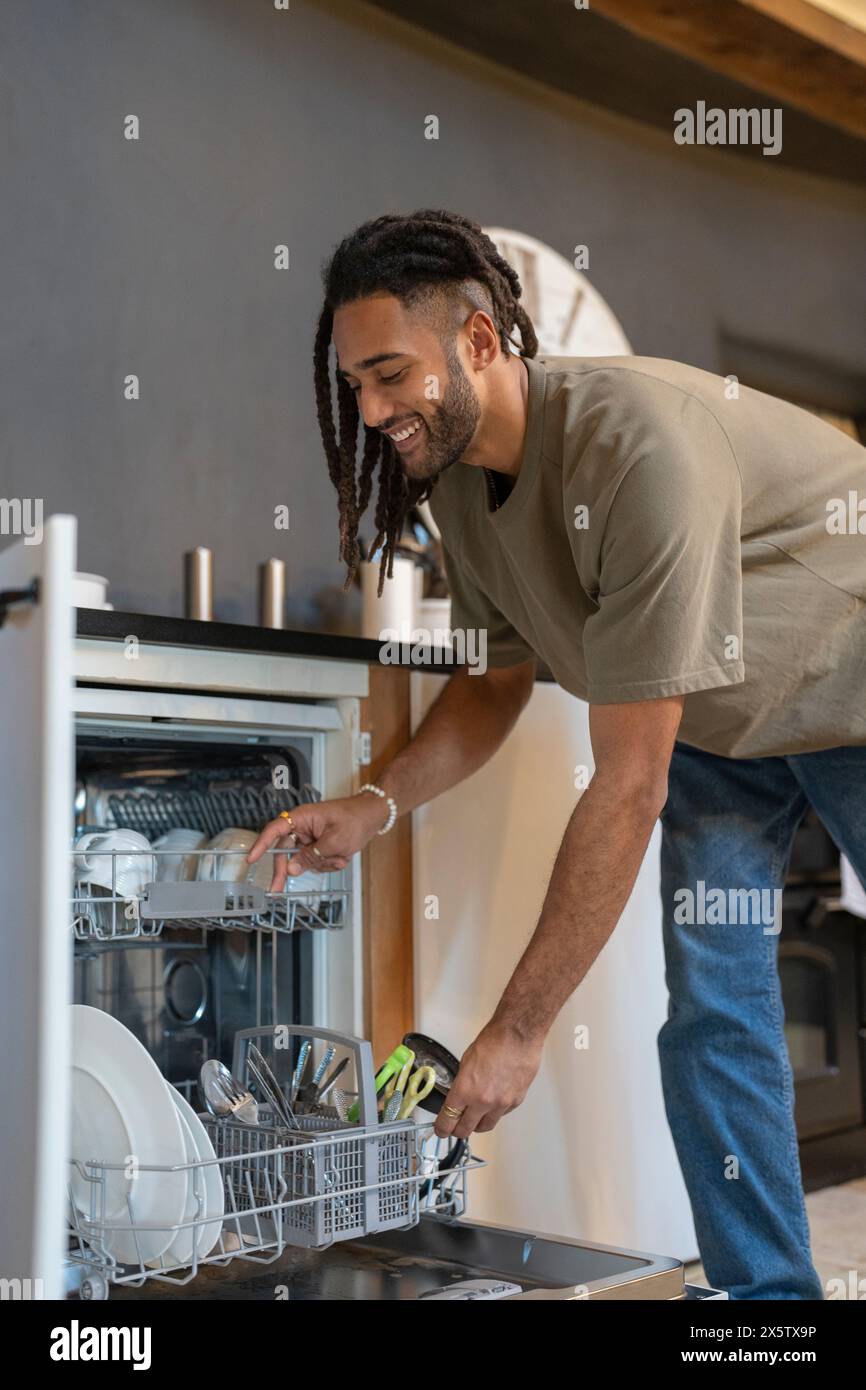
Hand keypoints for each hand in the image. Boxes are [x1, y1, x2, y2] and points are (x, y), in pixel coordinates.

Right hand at [245, 794, 387, 890]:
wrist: (373, 815)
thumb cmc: (355, 820)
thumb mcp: (334, 842)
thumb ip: (311, 857)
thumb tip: (292, 869)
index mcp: (302, 818)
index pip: (274, 831)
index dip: (261, 845)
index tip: (251, 859)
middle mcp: (302, 827)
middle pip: (284, 852)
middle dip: (288, 870)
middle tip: (277, 890)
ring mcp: (310, 837)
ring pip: (303, 860)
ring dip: (321, 864)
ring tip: (340, 856)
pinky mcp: (318, 845)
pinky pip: (315, 861)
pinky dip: (328, 863)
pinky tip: (342, 856)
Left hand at [433, 1021, 543, 1139]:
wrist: (518, 1035)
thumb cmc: (494, 1042)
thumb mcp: (466, 1062)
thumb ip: (462, 1083)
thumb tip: (460, 1096)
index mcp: (465, 1090)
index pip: (448, 1120)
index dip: (442, 1128)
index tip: (441, 1129)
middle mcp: (482, 1102)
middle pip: (465, 1130)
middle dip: (457, 1130)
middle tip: (455, 1127)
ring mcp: (501, 1104)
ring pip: (484, 1127)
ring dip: (477, 1125)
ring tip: (475, 1118)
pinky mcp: (515, 1102)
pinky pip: (501, 1115)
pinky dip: (495, 1113)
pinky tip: (493, 1102)